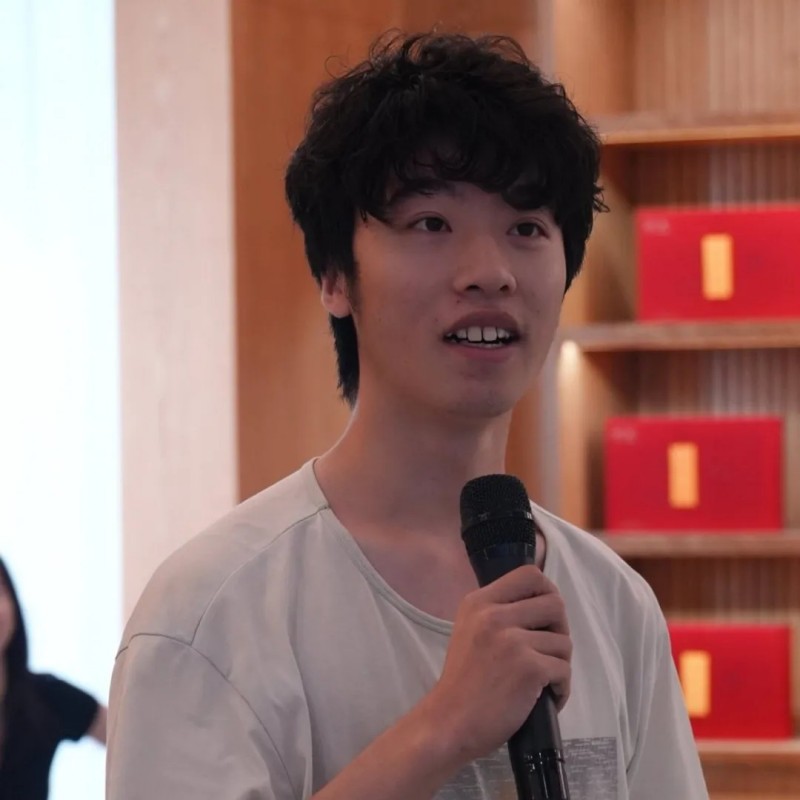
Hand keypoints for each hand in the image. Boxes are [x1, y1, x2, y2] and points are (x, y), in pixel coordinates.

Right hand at [422, 565, 570, 765]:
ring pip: (563, 641)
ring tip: (543, 681)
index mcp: (479, 602)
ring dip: (560, 664)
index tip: (545, 615)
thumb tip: (540, 604)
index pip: (529, 574)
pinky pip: (564, 670)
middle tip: (549, 651)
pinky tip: (546, 698)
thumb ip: (497, 613)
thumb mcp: (469, 630)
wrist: (448, 723)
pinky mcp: (528, 667)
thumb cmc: (462, 683)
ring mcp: (512, 640)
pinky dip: (561, 688)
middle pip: (555, 603)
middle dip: (560, 629)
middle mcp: (494, 614)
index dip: (547, 592)